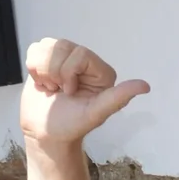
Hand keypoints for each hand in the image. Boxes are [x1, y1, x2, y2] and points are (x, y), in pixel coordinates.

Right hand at [20, 38, 149, 147]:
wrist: (45, 133)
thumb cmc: (71, 125)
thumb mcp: (95, 113)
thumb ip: (118, 98)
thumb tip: (145, 86)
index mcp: (101, 72)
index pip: (80, 54)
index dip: (68, 72)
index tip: (70, 92)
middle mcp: (84, 62)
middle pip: (62, 47)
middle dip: (54, 72)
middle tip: (60, 91)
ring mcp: (65, 59)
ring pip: (47, 46)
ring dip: (43, 71)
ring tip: (52, 88)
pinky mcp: (46, 60)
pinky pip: (35, 49)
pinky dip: (33, 69)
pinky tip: (43, 83)